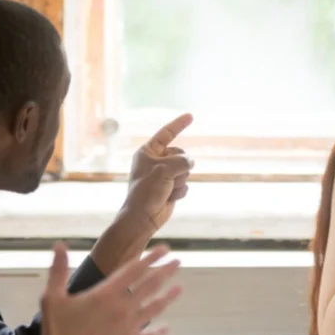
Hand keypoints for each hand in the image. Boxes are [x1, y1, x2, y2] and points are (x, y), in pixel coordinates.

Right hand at [37, 243, 182, 334]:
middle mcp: (123, 308)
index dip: (151, 258)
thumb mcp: (52, 298)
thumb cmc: (56, 333)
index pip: (135, 270)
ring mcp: (130, 327)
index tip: (165, 249)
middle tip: (178, 262)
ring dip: (169, 297)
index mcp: (106, 294)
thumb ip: (58, 270)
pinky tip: (166, 328)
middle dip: (166, 272)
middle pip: (151, 285)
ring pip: (155, 308)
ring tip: (179, 288)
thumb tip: (60, 244)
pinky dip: (159, 332)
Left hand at [123, 113, 195, 231]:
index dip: (179, 124)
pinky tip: (169, 197)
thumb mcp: (165, 170)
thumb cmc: (147, 191)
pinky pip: (185, 184)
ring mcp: (163, 175)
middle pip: (181, 155)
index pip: (166, 134)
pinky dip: (180, 191)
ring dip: (180, 181)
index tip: (191, 116)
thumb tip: (191, 162)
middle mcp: (155, 161)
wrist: (143, 218)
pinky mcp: (170, 187)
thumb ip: (182, 160)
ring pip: (185, 170)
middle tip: (168, 178)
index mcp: (147, 152)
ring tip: (166, 189)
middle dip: (180, 167)